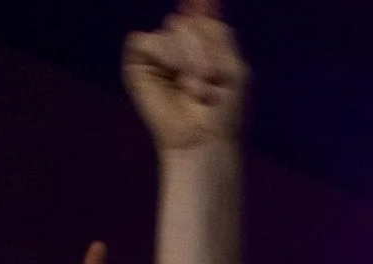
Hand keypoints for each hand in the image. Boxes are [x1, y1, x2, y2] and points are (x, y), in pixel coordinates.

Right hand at [124, 0, 246, 153]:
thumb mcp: (232, 68)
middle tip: (211, 79)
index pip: (201, 15)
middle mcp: (181, 47)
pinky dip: (165, 55)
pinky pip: (147, 39)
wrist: (204, 139)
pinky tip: (175, 75)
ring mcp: (160, 55)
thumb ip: (217, 34)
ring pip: (172, 28)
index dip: (202, 4)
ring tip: (197, 88)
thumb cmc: (223, 112)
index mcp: (206, 47)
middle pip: (191, 21)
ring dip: (189, 57)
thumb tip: (198, 5)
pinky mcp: (140, 64)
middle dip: (204, 48)